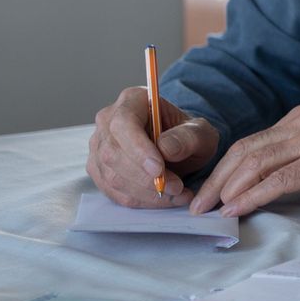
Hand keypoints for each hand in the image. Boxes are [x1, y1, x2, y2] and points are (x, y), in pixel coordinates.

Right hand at [87, 87, 218, 206]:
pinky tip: (165, 199)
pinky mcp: (99, 170)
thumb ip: (188, 137)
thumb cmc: (188, 135)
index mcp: (132, 100)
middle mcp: (108, 120)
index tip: (159, 169)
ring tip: (177, 193)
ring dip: (146, 192)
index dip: (138, 149)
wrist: (180, 147)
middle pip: (113, 153)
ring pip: (111, 176)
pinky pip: (113, 192)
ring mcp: (99, 146)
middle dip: (145, 177)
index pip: (123, 124)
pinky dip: (140, 200)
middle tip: (177, 187)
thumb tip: (165, 148)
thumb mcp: (200, 132)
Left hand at [188, 105, 299, 216]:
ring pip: (257, 163)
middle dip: (218, 181)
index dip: (221, 170)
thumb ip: (282, 162)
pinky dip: (253, 196)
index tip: (204, 194)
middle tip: (199, 206)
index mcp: (298, 118)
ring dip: (230, 189)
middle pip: (246, 150)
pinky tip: (239, 209)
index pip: (248, 143)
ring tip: (216, 211)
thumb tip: (239, 187)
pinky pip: (278, 180)